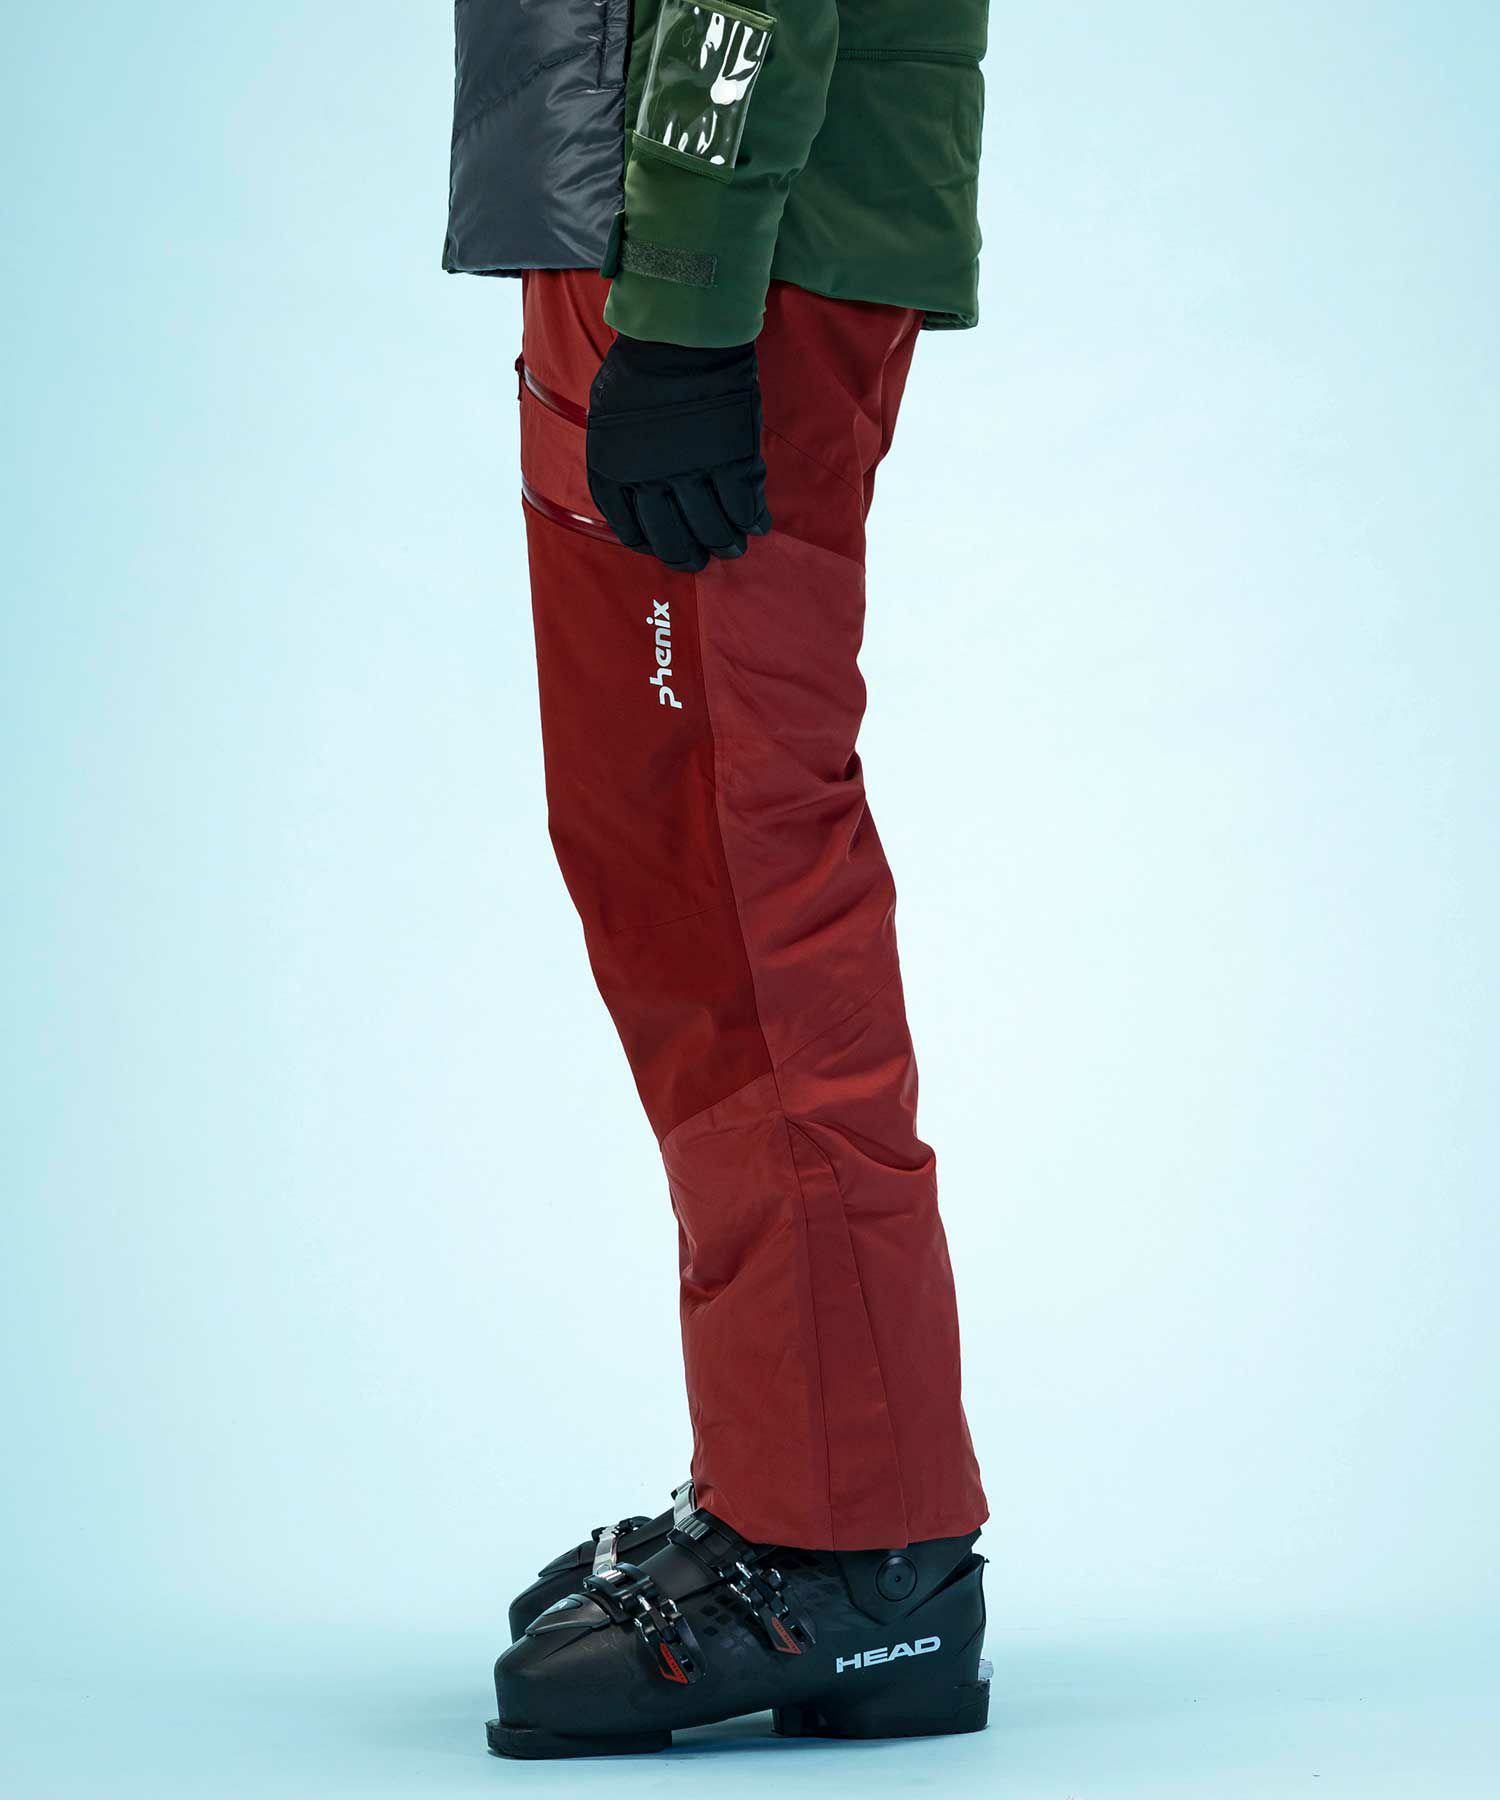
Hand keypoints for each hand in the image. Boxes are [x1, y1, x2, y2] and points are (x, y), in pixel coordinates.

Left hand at [586, 333, 772, 573]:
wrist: (679, 337)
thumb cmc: (641, 370)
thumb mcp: (609, 419)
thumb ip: (621, 458)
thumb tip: (637, 491)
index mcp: (612, 471)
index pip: (632, 531)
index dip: (653, 545)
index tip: (667, 546)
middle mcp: (648, 479)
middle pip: (673, 540)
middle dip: (690, 557)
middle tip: (704, 559)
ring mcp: (691, 471)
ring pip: (712, 529)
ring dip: (726, 543)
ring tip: (735, 546)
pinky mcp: (729, 458)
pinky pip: (744, 505)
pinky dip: (752, 519)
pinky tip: (757, 523)